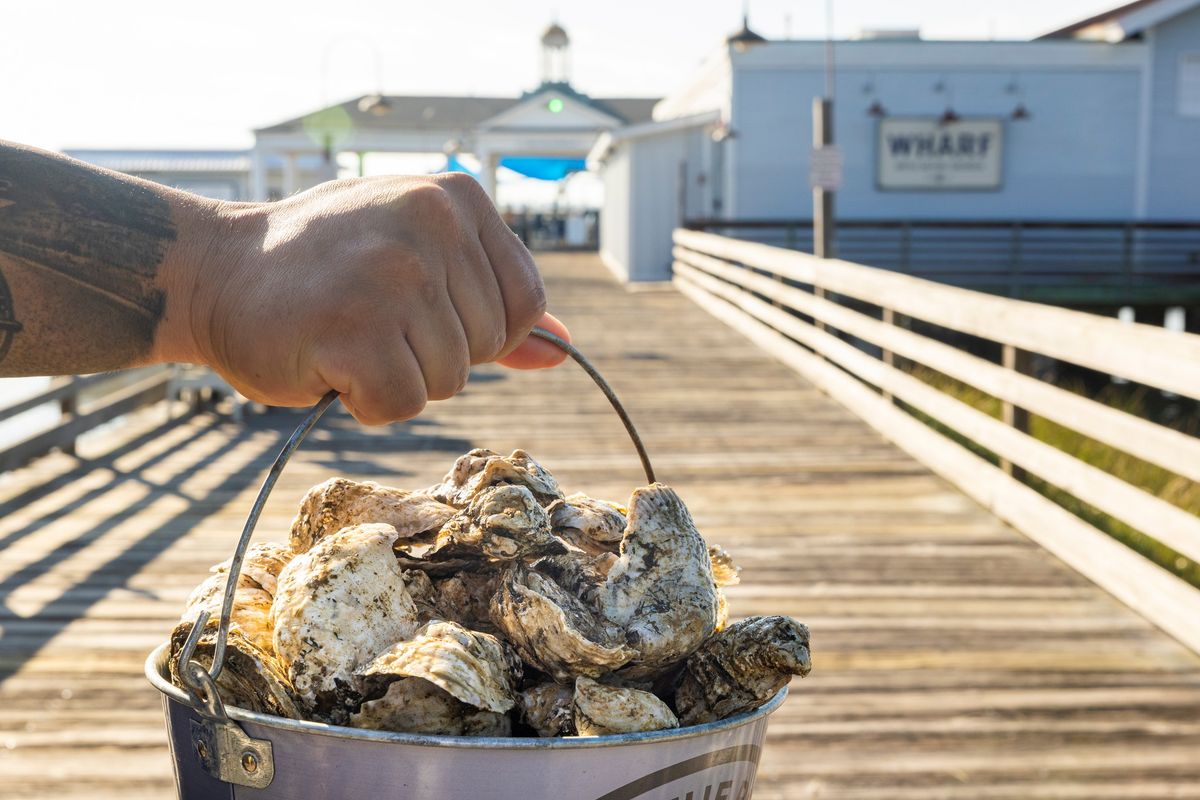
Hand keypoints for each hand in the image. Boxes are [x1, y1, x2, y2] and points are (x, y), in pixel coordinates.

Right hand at [161, 174, 568, 423]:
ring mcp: (392, 273)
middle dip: (431, 355)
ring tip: (345, 333)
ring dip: (395, 378)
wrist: (214, 271)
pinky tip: (327, 361)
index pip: (525, 304)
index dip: (478, 331)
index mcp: (456, 197)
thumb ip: (491, 300)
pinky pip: (402, 404)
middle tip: (368, 318)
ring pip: (447, 381)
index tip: (418, 311)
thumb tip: (563, 349)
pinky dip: (365, 402)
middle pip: (486, 348)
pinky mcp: (353, 326)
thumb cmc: (325, 270)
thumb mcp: (416, 258)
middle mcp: (430, 223)